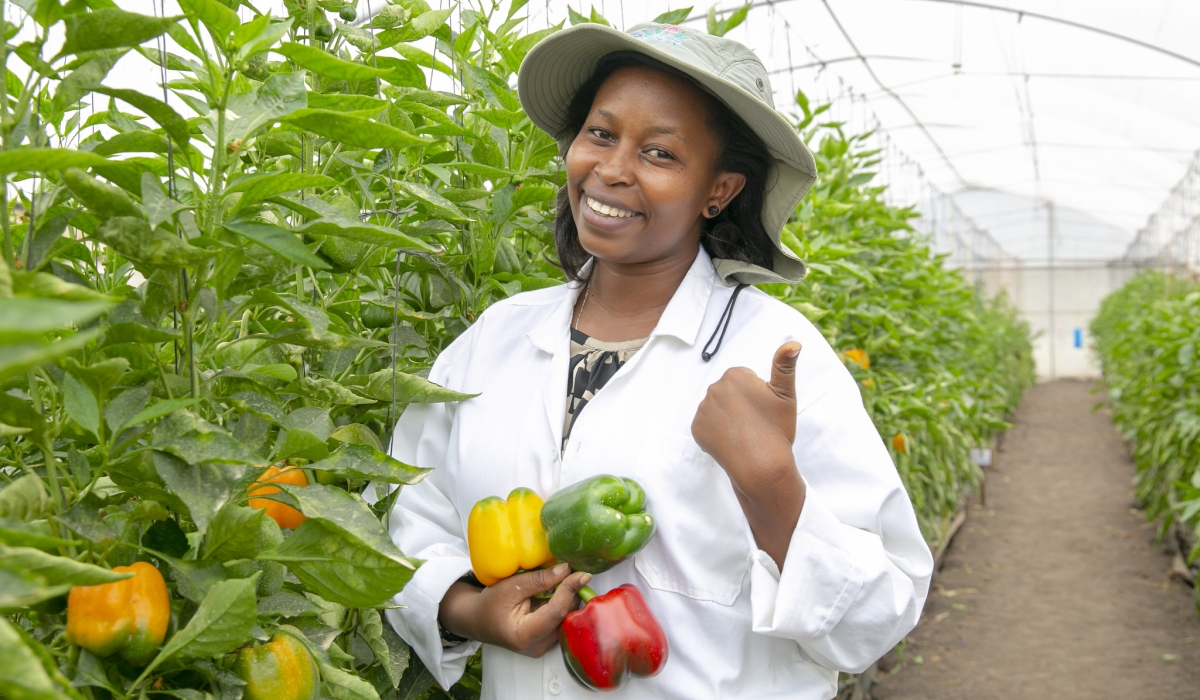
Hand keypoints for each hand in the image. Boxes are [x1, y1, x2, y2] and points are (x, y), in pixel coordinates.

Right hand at [438, 563, 591, 656]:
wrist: (478, 621)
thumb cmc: (490, 604)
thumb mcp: (510, 587)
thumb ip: (538, 579)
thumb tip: (566, 569)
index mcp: (525, 635)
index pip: (556, 612)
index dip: (570, 590)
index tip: (583, 573)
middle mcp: (538, 646)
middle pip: (565, 617)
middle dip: (573, 593)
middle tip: (576, 570)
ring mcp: (543, 647)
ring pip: (567, 619)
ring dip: (569, 598)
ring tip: (568, 578)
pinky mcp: (547, 642)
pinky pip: (562, 620)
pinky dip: (563, 604)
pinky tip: (561, 590)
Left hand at [691, 341, 804, 564]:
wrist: (760, 466)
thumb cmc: (776, 429)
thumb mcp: (785, 395)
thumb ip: (785, 365)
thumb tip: (794, 342)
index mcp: (735, 375)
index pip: (744, 378)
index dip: (757, 394)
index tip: (763, 409)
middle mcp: (714, 388)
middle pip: (729, 392)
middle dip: (740, 404)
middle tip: (755, 422)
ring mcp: (703, 409)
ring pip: (718, 409)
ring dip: (728, 417)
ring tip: (744, 433)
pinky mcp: (695, 428)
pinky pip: (707, 425)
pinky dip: (717, 432)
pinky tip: (731, 441)